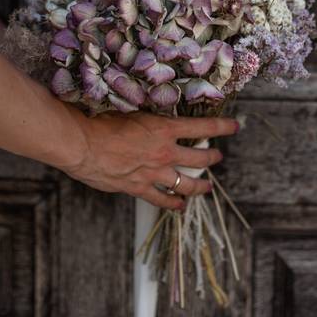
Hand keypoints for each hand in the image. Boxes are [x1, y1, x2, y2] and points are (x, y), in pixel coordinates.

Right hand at [64, 111, 238, 209]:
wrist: (82, 144)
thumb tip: (155, 111)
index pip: (203, 128)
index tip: (234, 127)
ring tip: (207, 187)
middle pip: (200, 159)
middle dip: (212, 158)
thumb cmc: (100, 121)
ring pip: (186, 184)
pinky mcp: (138, 188)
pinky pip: (162, 200)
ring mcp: (153, 173)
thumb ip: (147, 115)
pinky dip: (173, 204)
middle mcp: (164, 152)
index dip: (222, 127)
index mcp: (164, 129)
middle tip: (218, 157)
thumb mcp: (130, 109)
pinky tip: (180, 206)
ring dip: (200, 186)